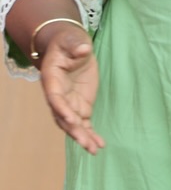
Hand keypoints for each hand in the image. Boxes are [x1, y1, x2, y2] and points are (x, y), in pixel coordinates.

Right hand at [37, 26, 103, 153]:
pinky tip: (99, 145)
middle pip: (62, 116)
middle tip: (85, 142)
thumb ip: (77, 45)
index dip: (62, 109)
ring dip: (82, 137)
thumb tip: (83, 50)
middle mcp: (57, 95)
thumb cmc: (69, 43)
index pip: (54, 97)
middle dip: (73, 130)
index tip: (72, 119)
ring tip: (94, 150)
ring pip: (73, 124)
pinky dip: (91, 135)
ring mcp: (69, 103)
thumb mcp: (73, 40)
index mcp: (51, 78)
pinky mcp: (81, 107)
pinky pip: (84, 124)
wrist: (71, 48)